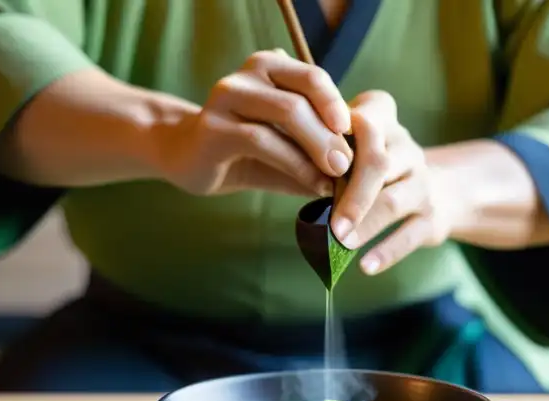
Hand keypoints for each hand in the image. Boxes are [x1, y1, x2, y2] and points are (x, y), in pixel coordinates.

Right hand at [159, 50, 352, 196]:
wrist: (189, 161)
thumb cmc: (245, 156)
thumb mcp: (289, 153)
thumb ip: (318, 158)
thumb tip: (359, 177)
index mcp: (269, 68)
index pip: (313, 77)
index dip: (338, 106)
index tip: (358, 139)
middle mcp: (247, 75)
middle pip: (302, 94)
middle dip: (332, 132)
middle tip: (350, 165)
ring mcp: (227, 97)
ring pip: (286, 113)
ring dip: (317, 147)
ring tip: (336, 176)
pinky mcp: (213, 128)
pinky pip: (262, 140)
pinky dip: (295, 164)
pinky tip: (313, 184)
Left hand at [329, 91, 455, 274]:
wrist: (437, 188)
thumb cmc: (367, 165)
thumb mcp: (347, 143)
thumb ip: (321, 151)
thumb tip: (286, 169)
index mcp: (380, 116)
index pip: (362, 124)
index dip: (335, 145)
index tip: (313, 166)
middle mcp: (405, 145)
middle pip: (378, 165)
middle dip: (351, 196)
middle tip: (328, 225)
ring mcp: (422, 180)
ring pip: (393, 201)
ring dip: (365, 225)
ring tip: (340, 243)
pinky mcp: (433, 216)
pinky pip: (410, 235)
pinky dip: (386, 252)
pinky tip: (366, 267)